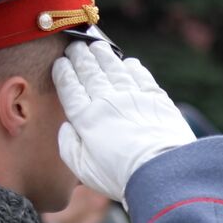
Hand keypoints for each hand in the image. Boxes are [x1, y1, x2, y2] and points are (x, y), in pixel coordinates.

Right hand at [52, 41, 195, 204]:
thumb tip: (67, 126)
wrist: (162, 172)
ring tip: (96, 46)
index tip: (60, 62)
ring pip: (114, 68)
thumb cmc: (121, 176)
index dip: (63, 73)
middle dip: (80, 57)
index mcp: (86, 118)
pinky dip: (132, 67)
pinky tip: (128, 63)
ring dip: (103, 55)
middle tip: (74, 46)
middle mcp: (108, 101)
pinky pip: (141, 76)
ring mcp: (133, 96)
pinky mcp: (156, 98)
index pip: (70, 88)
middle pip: (90, 72)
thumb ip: (69, 146)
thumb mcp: (83, 169)